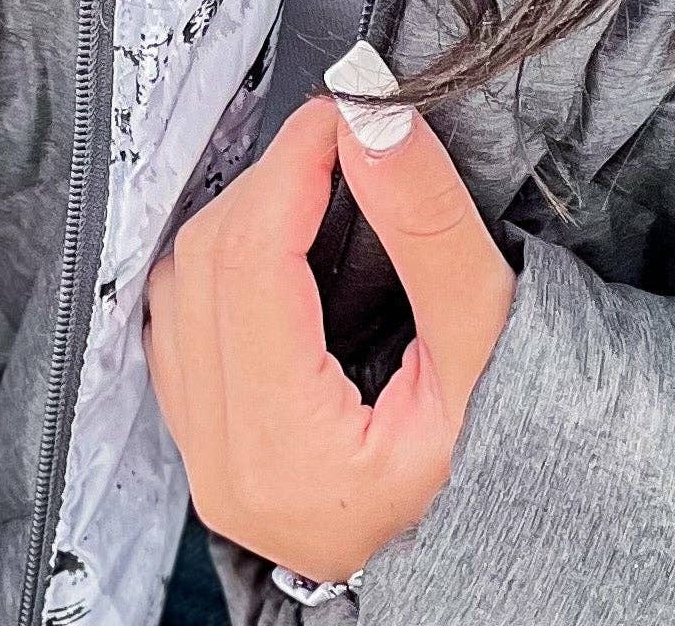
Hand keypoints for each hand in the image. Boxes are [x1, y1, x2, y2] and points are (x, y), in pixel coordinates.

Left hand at [144, 81, 518, 590]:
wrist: (483, 558)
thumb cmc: (496, 467)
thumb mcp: (484, 349)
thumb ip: (430, 233)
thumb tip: (374, 122)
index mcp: (287, 456)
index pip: (250, 263)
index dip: (290, 167)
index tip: (338, 115)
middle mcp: (226, 468)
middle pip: (207, 265)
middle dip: (270, 183)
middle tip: (337, 142)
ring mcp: (205, 462)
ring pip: (181, 285)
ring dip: (242, 217)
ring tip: (317, 192)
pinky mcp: (202, 446)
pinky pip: (179, 319)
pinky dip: (223, 262)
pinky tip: (281, 246)